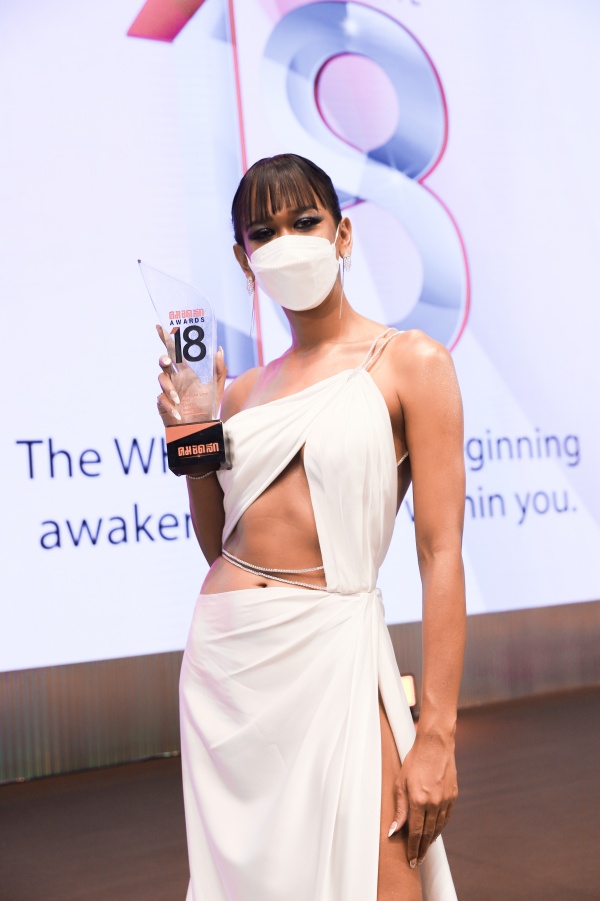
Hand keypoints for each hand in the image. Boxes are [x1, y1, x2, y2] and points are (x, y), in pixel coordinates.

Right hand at [155, 325, 226, 424]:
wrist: (202, 426)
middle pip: (163, 361)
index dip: (166, 338)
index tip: (161, 327)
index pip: (175, 350)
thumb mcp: (218, 387)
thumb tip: (218, 349)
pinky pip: (161, 400)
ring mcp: (168, 390)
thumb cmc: (208, 405)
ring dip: (169, 388)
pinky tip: (177, 413)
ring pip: (161, 380)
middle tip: (167, 362)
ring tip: (179, 399)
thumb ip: (220, 369)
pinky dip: (168, 406)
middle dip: (163, 359)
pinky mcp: (163, 403)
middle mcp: (176, 377)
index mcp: (186, 370)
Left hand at [388, 732, 457, 867]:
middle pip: (428, 834)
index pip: (416, 832)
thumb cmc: (414, 761)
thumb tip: (394, 830)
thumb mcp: (400, 783)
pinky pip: (446, 818)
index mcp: (418, 800)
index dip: (413, 848)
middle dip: (422, 849)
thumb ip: (399, 809)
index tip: (411, 861)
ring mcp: (445, 800)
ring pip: (438, 828)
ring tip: (425, 849)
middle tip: (418, 861)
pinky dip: (440, 827)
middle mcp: (434, 803)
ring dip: (431, 840)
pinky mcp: (453, 796)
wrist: (435, 746)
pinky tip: (435, 832)